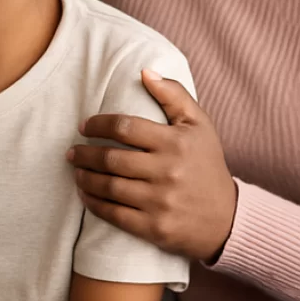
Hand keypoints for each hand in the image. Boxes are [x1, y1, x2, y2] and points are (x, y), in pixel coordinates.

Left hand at [68, 70, 236, 261]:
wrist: (227, 218)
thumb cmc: (206, 165)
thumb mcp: (199, 125)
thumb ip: (174, 95)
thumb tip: (144, 72)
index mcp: (176, 143)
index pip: (125, 127)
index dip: (98, 125)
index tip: (84, 126)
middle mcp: (168, 172)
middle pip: (111, 158)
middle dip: (84, 153)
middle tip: (72, 151)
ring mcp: (160, 202)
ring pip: (108, 186)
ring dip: (84, 178)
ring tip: (76, 170)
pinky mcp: (154, 228)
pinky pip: (113, 214)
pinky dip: (93, 203)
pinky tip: (85, 194)